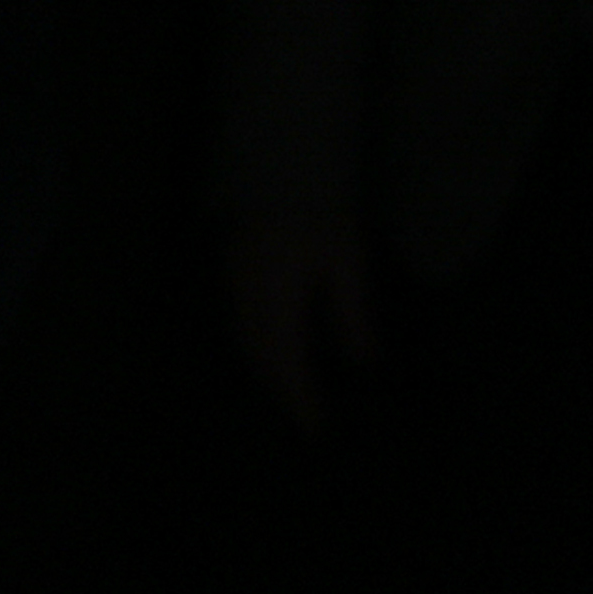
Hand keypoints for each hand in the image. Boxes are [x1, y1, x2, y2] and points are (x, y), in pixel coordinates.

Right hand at [226, 206, 377, 436]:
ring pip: (244, 343)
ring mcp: (232, 283)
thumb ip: (351, 311)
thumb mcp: (346, 258)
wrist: (280, 167)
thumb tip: (362, 361)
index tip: (314, 426)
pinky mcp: (230, 274)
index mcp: (276, 292)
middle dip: (280, 390)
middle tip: (303, 419)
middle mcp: (246, 293)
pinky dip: (255, 350)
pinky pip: (238, 325)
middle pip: (258, 355)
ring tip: (289, 396)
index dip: (298, 396)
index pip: (284, 357)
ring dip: (265, 373)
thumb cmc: (322, 210)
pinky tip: (272, 358)